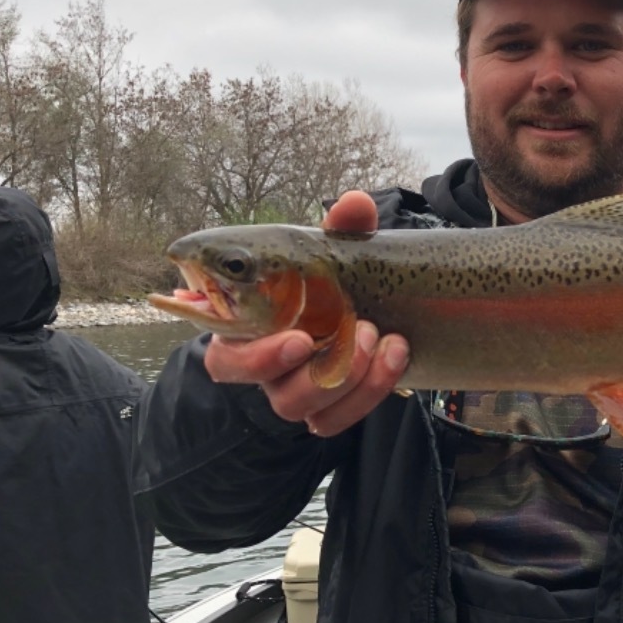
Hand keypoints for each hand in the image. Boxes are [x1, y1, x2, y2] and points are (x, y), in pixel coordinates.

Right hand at [203, 191, 409, 436]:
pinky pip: (339, 419)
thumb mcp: (328, 254)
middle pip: (278, 394)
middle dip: (318, 369)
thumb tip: (355, 204)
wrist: (358, 312)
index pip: (226, 360)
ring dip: (352, 376)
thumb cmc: (321, 283)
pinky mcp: (326, 410)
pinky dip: (372, 390)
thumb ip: (340, 231)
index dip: (256, 357)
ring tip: (382, 337)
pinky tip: (396, 356)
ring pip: (308, 409)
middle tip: (360, 329)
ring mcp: (294, 394)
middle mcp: (264, 371)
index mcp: (243, 333)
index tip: (301, 339)